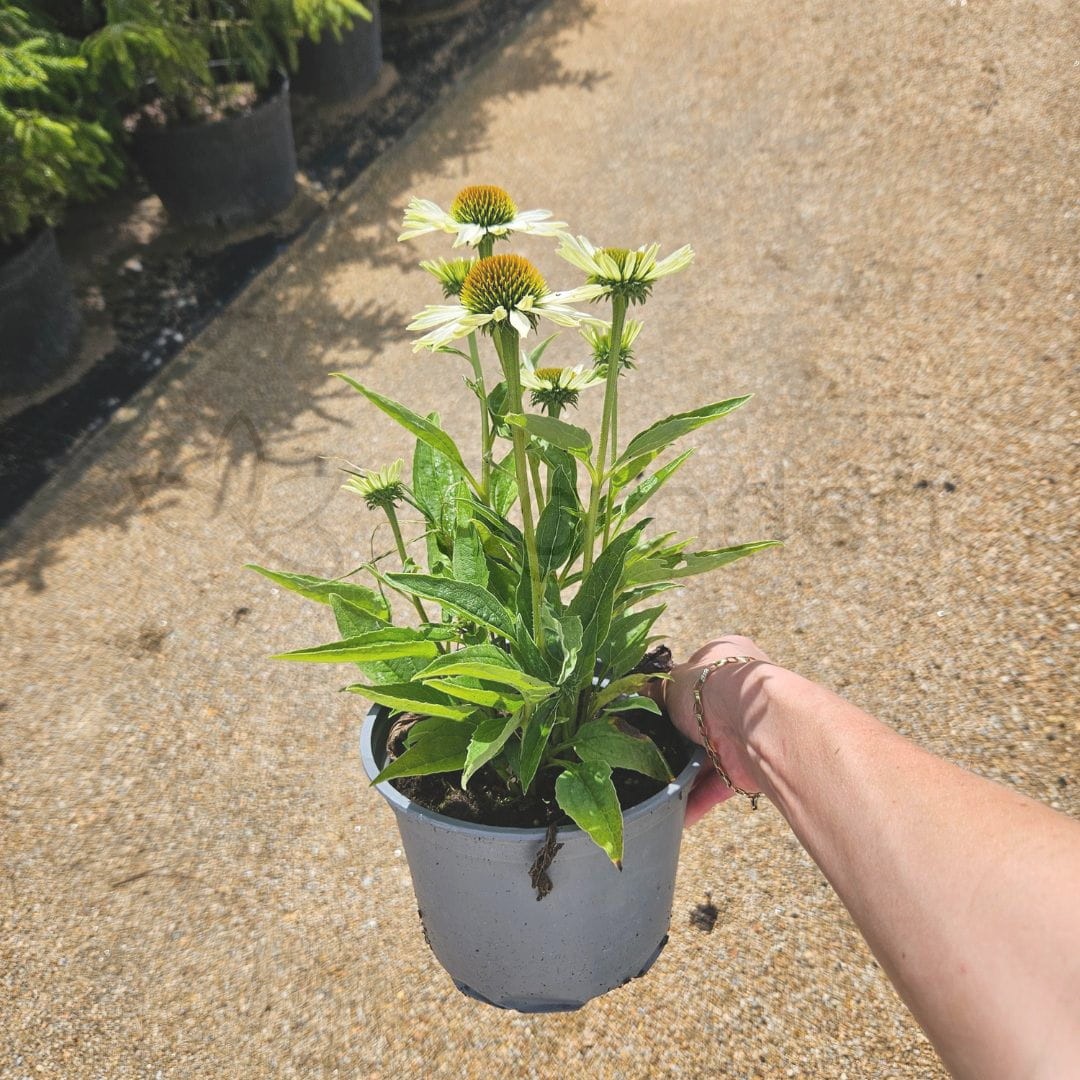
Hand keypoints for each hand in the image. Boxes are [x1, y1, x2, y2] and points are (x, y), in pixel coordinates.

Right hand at [658, 636, 773, 825]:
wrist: (754, 722)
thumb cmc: (711, 686)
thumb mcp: (671, 681)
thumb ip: (655, 690)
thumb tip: (640, 692)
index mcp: (726, 657)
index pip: (696, 672)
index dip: (673, 689)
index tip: (650, 707)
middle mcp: (738, 692)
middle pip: (701, 716)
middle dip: (678, 736)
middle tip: (648, 748)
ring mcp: (745, 729)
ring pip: (709, 753)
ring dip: (687, 772)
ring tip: (655, 784)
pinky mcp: (749, 763)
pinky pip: (719, 783)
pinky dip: (699, 798)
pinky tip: (677, 813)